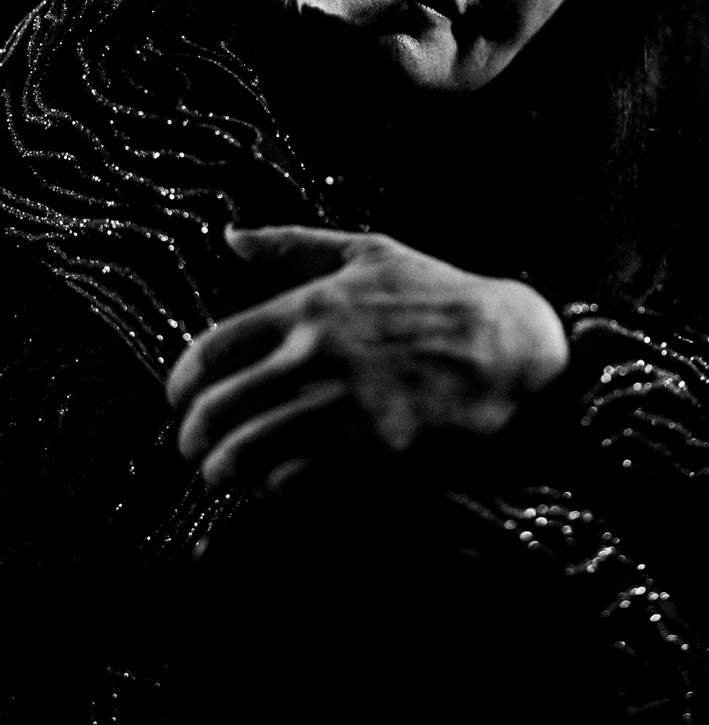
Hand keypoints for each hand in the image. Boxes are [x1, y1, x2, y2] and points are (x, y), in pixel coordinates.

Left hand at [167, 225, 567, 495]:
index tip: (182, 403)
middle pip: (215, 411)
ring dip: (225, 470)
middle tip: (197, 448)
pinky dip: (273, 489)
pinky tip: (277, 484)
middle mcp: (315, 357)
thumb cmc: (440, 297)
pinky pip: (293, 482)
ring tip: (228, 473)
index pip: (207, 354)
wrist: (512, 349)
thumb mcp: (369, 253)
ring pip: (244, 454)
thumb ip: (293, 245)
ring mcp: (342, 406)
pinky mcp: (371, 450)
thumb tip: (230, 235)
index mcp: (306, 308)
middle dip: (193, 439)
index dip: (180, 389)